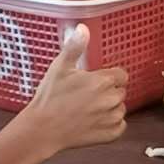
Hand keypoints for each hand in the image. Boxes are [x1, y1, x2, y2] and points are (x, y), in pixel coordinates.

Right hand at [16, 24, 127, 152]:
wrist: (42, 129)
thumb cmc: (49, 97)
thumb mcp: (59, 67)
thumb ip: (74, 47)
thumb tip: (83, 28)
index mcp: (102, 82)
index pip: (121, 75)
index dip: (109, 76)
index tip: (96, 80)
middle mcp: (111, 100)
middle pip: (120, 91)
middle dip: (108, 91)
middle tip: (88, 95)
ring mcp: (111, 119)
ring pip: (121, 109)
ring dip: (111, 108)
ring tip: (90, 108)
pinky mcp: (110, 135)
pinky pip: (120, 126)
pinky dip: (112, 124)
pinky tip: (95, 121)